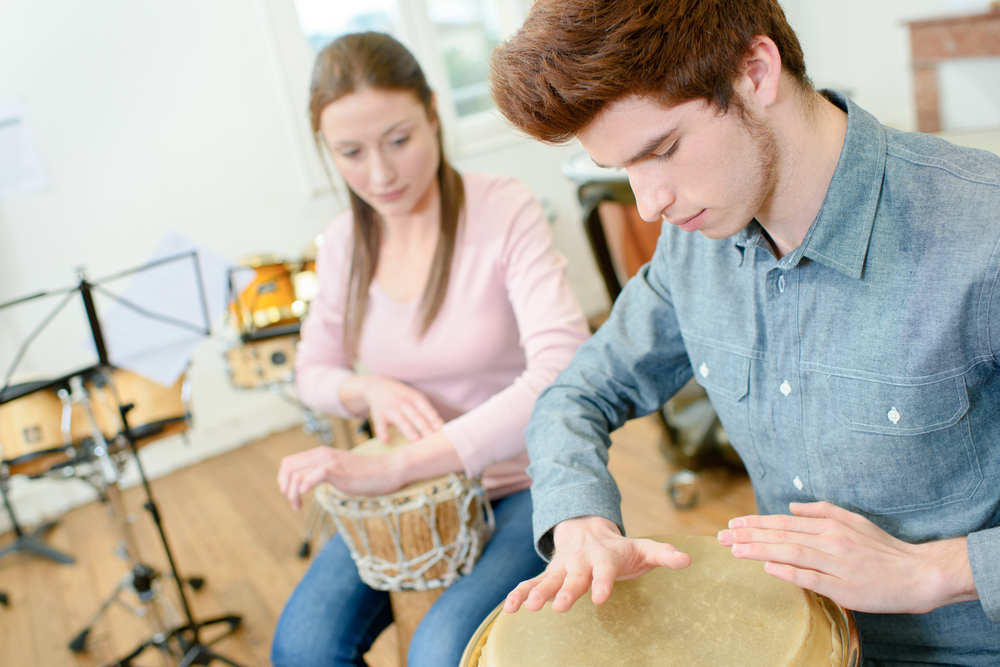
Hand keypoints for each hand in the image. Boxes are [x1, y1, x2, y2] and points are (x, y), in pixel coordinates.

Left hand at [276, 445, 402, 509]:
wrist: (388, 469)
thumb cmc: (367, 474)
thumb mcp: (340, 471)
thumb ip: (325, 472)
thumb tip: (309, 483)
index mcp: (321, 453)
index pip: (289, 462)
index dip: (284, 480)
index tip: (291, 495)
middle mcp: (322, 454)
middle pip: (288, 467)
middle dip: (285, 487)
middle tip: (294, 503)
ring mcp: (329, 461)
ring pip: (295, 474)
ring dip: (292, 493)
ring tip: (298, 506)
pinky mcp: (336, 470)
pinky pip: (310, 477)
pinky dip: (304, 488)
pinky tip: (307, 496)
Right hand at [341, 376, 443, 441]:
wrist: (377, 386)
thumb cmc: (402, 395)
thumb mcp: (415, 396)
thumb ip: (426, 410)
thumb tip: (441, 427)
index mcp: (415, 397)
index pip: (427, 409)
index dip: (434, 419)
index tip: (441, 430)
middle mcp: (403, 403)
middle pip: (416, 416)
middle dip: (424, 427)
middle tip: (431, 438)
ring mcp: (391, 409)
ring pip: (401, 421)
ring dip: (408, 430)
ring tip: (415, 440)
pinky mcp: (379, 415)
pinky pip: (380, 424)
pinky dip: (382, 432)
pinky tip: (385, 439)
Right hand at [503, 516, 691, 613]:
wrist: (586, 529)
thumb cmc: (619, 548)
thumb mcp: (643, 548)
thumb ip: (663, 554)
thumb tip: (687, 560)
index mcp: (603, 557)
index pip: (603, 571)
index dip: (602, 583)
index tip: (600, 598)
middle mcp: (580, 562)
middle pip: (572, 577)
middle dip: (565, 591)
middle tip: (557, 608)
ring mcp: (562, 568)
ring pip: (548, 580)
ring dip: (537, 592)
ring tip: (528, 607)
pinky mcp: (549, 575)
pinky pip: (530, 584)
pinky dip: (519, 593)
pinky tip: (510, 608)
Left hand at [717, 501, 978, 613]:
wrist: (918, 573)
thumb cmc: (883, 549)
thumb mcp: (853, 520)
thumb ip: (821, 511)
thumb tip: (792, 505)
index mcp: (830, 525)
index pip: (784, 523)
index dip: (756, 524)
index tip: (732, 525)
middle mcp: (830, 540)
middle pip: (782, 536)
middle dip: (749, 536)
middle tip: (721, 537)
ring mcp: (836, 563)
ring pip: (791, 553)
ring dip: (761, 550)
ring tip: (735, 549)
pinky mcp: (844, 586)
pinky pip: (812, 577)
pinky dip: (789, 571)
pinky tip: (768, 568)